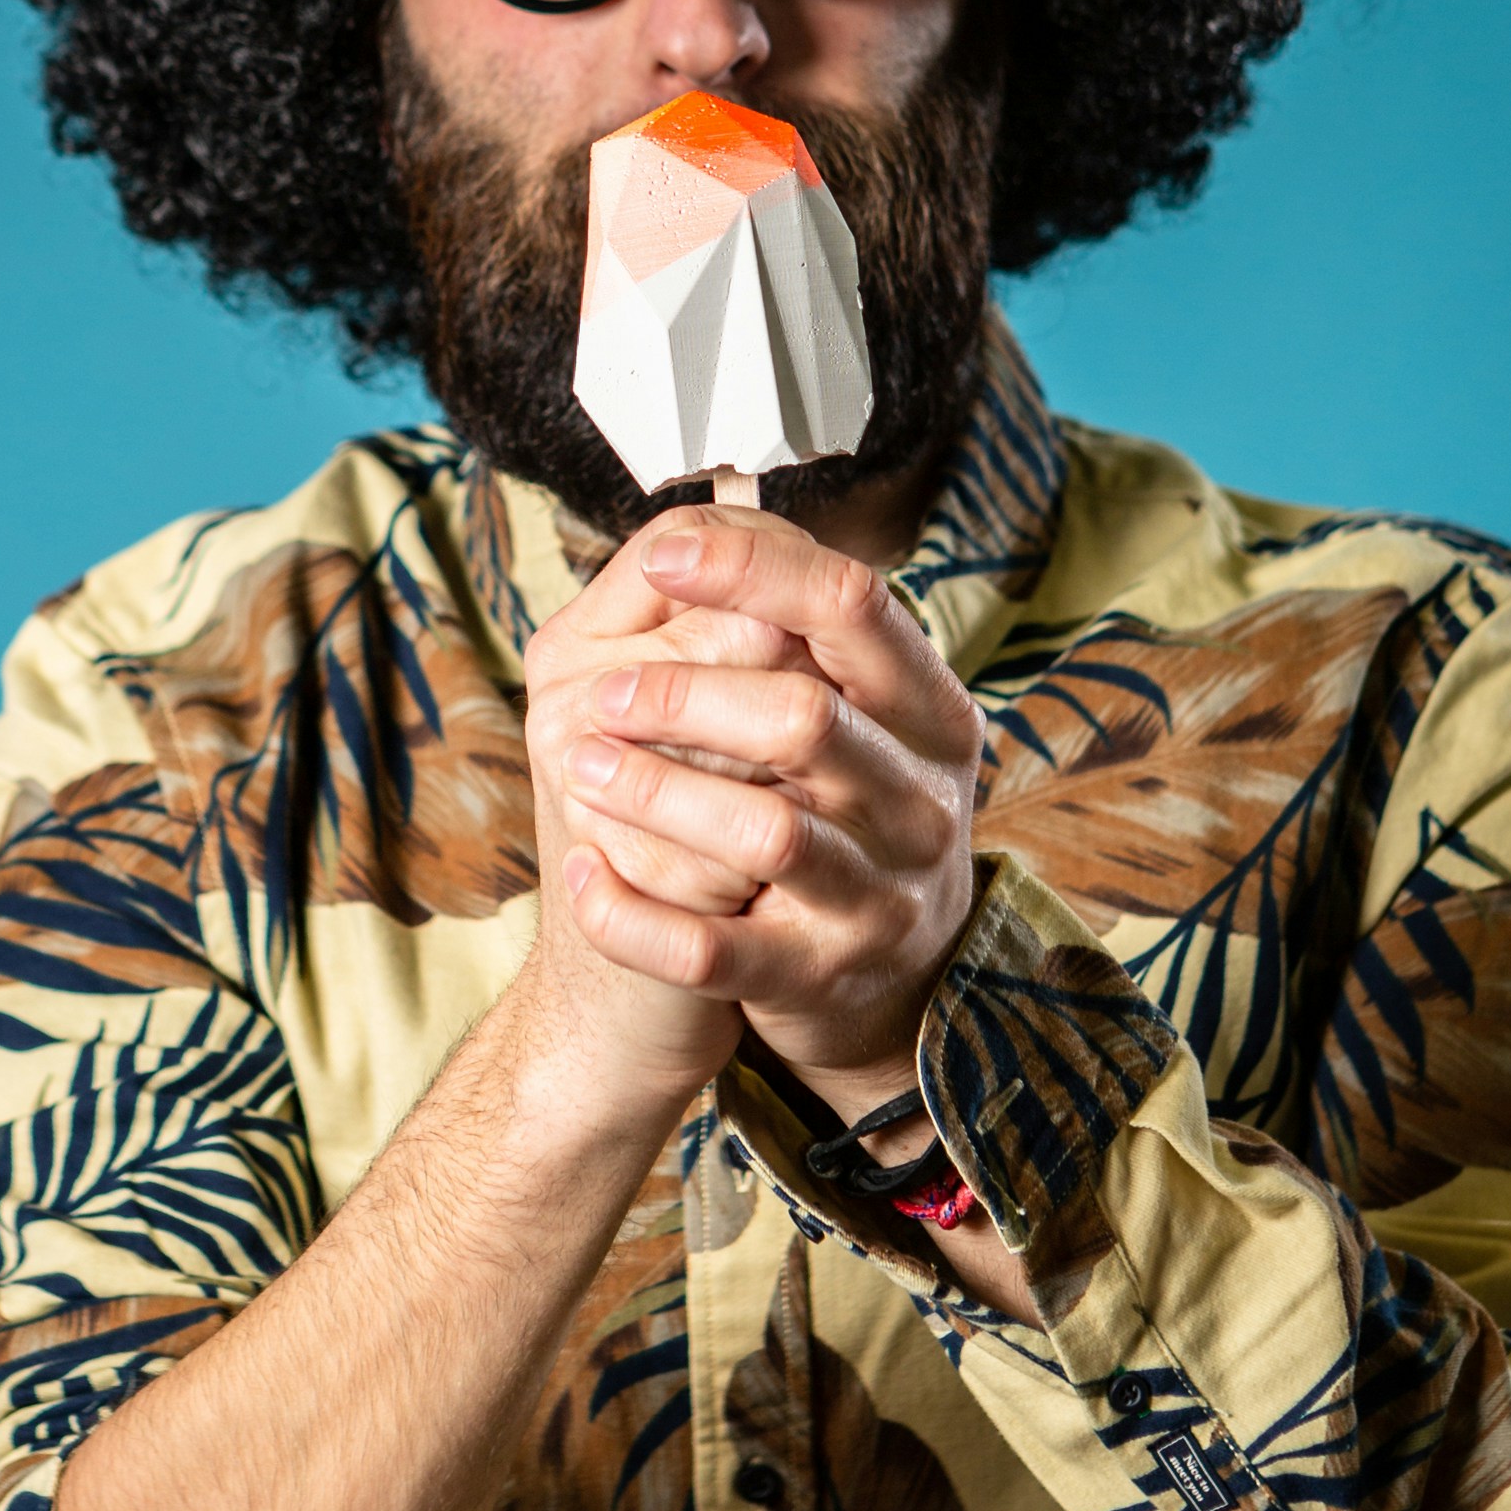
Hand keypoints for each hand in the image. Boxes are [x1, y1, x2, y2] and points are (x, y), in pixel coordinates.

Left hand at [541, 507, 983, 1096]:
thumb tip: (693, 528)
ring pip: (763, 833)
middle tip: (599, 692)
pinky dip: (631, 915)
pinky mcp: (816, 978)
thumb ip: (795, 635)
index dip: (754, 568)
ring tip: (580, 764)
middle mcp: (921, 804)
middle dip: (684, 694)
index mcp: (931, 713)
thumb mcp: (858, 718)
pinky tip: (585, 876)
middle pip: (805, 718)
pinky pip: (712, 951)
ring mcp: (877, 898)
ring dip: (653, 791)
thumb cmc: (841, 815)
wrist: (876, 982)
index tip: (667, 557)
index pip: (853, 607)